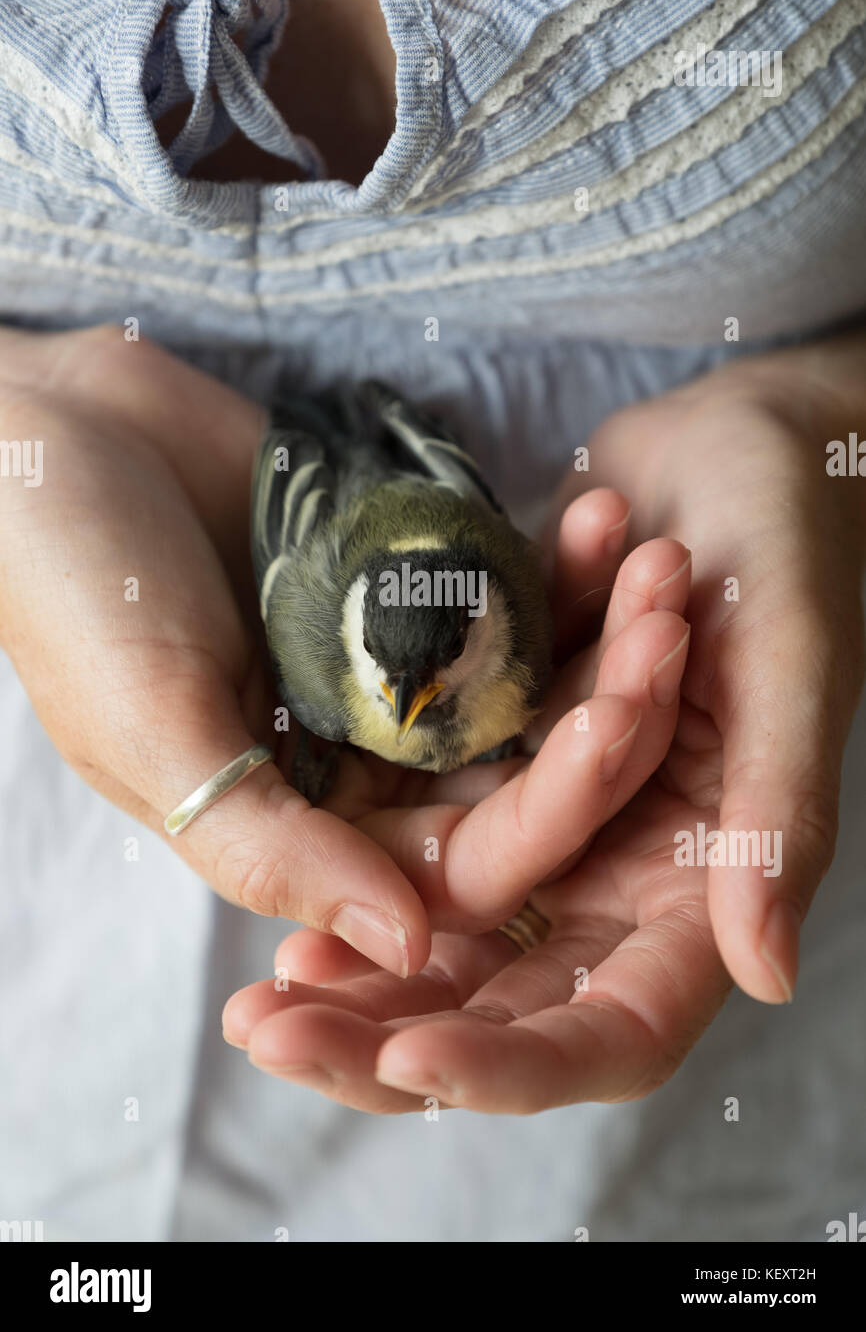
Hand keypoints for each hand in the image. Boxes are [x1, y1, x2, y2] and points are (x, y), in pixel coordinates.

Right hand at [0, 326, 684, 981]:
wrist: (55, 436)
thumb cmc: (73, 592)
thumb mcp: (155, 733)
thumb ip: (272, 846)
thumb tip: (405, 942)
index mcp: (306, 829)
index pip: (459, 862)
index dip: (546, 810)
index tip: (614, 726)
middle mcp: (362, 767)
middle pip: (517, 776)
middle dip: (600, 712)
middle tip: (668, 625)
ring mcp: (392, 679)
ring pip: (527, 688)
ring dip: (597, 633)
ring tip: (658, 561)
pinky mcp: (408, 595)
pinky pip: (504, 598)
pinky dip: (555, 564)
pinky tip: (602, 515)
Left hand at [223, 333, 865, 1112]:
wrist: (728, 435)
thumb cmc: (786, 534)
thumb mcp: (791, 661)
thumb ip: (776, 815)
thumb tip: (766, 977)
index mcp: (708, 876)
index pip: (618, 1019)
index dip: (521, 1063)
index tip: (409, 1060)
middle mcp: (626, 867)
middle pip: (507, 1001)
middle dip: (393, 1034)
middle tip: (273, 1039)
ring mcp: (558, 815)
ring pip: (449, 933)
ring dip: (357, 974)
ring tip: (254, 1009)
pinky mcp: (502, 753)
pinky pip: (427, 833)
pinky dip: (360, 876)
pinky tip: (279, 912)